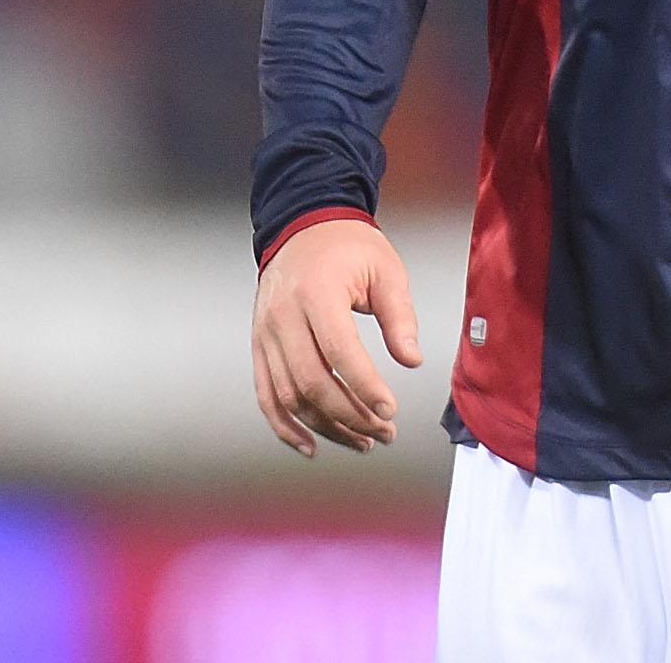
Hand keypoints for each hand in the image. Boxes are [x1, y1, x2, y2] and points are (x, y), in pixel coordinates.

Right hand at [251, 217, 421, 458]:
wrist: (303, 227)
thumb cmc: (346, 246)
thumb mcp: (385, 271)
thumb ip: (400, 317)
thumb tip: (411, 359)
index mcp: (317, 292)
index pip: (340, 351)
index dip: (365, 386)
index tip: (390, 409)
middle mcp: (283, 316)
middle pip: (311, 382)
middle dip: (350, 415)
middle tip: (383, 431)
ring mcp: (265, 333)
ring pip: (289, 396)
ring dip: (325, 427)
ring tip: (361, 440)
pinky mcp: (259, 346)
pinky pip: (266, 395)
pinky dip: (285, 426)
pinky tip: (311, 444)